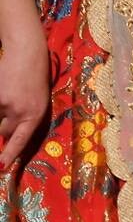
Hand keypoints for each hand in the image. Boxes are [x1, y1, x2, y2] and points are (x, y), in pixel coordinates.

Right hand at [0, 31, 50, 168]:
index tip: (2, 166)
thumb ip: (27, 119)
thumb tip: (10, 134)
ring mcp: (4, 103)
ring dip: (0, 114)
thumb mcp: (39, 103)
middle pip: (5, 132)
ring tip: (9, 96)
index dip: (10, 154)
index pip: (21, 140)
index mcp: (36, 116)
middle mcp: (20, 112)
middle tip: (12, 110)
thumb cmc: (36, 79)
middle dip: (5, 128)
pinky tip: (4, 92)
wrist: (27, 55)